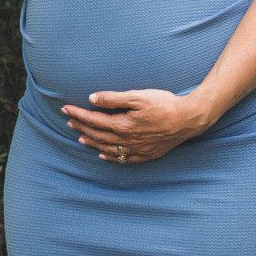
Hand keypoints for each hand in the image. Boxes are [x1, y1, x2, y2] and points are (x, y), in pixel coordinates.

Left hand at [61, 89, 216, 162]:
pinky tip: (103, 155)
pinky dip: (110, 157)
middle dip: (82, 128)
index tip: (66, 109)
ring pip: (108, 149)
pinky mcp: (146, 154)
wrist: (188, 120)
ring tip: (80, 138)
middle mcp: (127, 140)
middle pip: (98, 135)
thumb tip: (92, 99)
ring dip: (92, 143)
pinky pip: (123, 159)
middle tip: (69, 122)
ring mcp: (136, 150)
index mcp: (122, 125)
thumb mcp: (138, 96)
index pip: (94, 121)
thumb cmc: (164, 104)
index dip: (79, 115)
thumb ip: (113, 98)